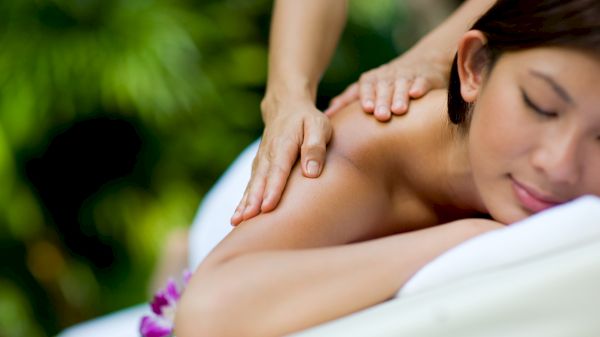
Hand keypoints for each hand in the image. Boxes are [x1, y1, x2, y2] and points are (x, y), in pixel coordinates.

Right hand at [231, 98, 331, 225]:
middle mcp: (268, 154)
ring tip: (237, 222)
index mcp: (283, 144)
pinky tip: (238, 217)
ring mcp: (261, 160)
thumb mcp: (319, 127)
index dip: (272, 189)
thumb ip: (315, 148)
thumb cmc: (307, 119)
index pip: (278, 170)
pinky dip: (243, 200)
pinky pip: (250, 185)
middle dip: (253, 200)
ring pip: (252, 184)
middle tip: (248, 219)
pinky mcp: (259, 166)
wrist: (286, 106)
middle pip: (260, 180)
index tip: (267, 206)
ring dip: (244, 203)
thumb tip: (311, 173)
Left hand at [324, 49, 449, 120]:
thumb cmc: (387, 83)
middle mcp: (389, 76)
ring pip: (403, 85)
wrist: (423, 62)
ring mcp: (408, 76)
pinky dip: (420, 86)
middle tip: (382, 116)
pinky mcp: (426, 78)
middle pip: (384, 87)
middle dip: (383, 100)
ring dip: (400, 96)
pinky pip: (422, 81)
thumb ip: (348, 99)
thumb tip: (327, 113)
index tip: (367, 108)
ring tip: (399, 110)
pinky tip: (417, 94)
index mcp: (373, 80)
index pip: (367, 86)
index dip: (368, 96)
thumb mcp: (367, 88)